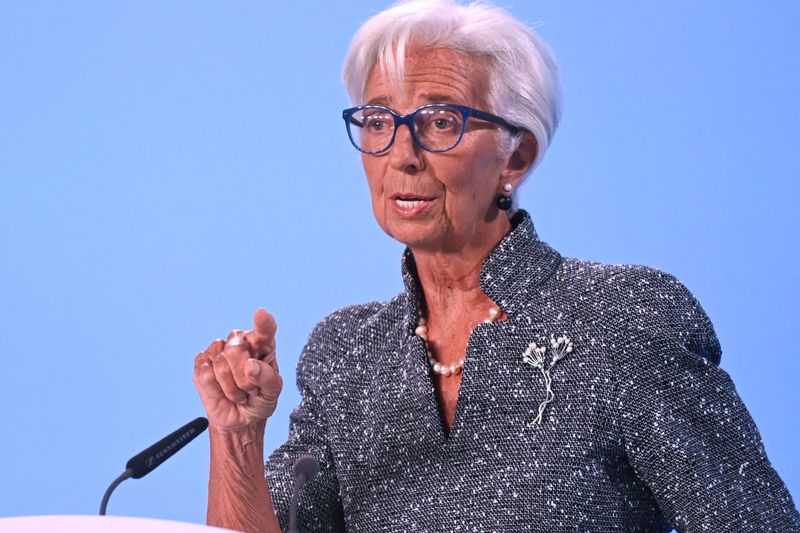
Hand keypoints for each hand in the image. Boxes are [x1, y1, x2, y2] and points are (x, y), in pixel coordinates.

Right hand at [193, 308, 282, 430]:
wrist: (240, 418)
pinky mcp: (201, 362)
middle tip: (250, 390)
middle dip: (243, 378)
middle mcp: (239, 341)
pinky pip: (205, 374)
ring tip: (238, 393)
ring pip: (220, 364)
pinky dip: (215, 390)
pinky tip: (222, 392)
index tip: (261, 315)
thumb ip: (268, 378)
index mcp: (262, 344)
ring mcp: (218, 350)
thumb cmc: (259, 400)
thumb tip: (251, 366)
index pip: (264, 330)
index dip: (262, 322)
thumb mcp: (272, 393)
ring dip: (231, 388)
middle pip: (236, 350)